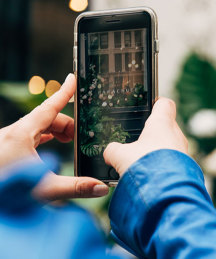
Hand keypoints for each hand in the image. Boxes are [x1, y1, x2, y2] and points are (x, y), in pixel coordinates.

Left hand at [0, 74, 108, 200]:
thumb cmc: (6, 190)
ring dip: (55, 132)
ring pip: (36, 128)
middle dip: (66, 124)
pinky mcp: (5, 150)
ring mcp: (8, 141)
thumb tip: (100, 187)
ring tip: (68, 142)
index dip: (64, 93)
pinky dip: (42, 138)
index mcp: (22, 135)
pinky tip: (46, 148)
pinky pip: (27, 136)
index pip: (49, 107)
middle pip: (46, 118)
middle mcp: (13, 134)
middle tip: (80, 137)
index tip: (73, 79)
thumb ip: (75, 187)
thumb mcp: (44, 189)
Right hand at [103, 98, 187, 174]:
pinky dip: (162, 166)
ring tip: (140, 163)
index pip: (165, 104)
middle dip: (152, 134)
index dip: (156, 103)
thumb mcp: (119, 155)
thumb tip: (110, 152)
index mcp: (162, 123)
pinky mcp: (185, 168)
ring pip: (169, 146)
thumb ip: (113, 150)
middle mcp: (176, 135)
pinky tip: (149, 175)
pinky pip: (172, 162)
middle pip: (166, 127)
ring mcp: (183, 152)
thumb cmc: (145, 166)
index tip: (149, 107)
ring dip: (157, 152)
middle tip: (137, 141)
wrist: (165, 192)